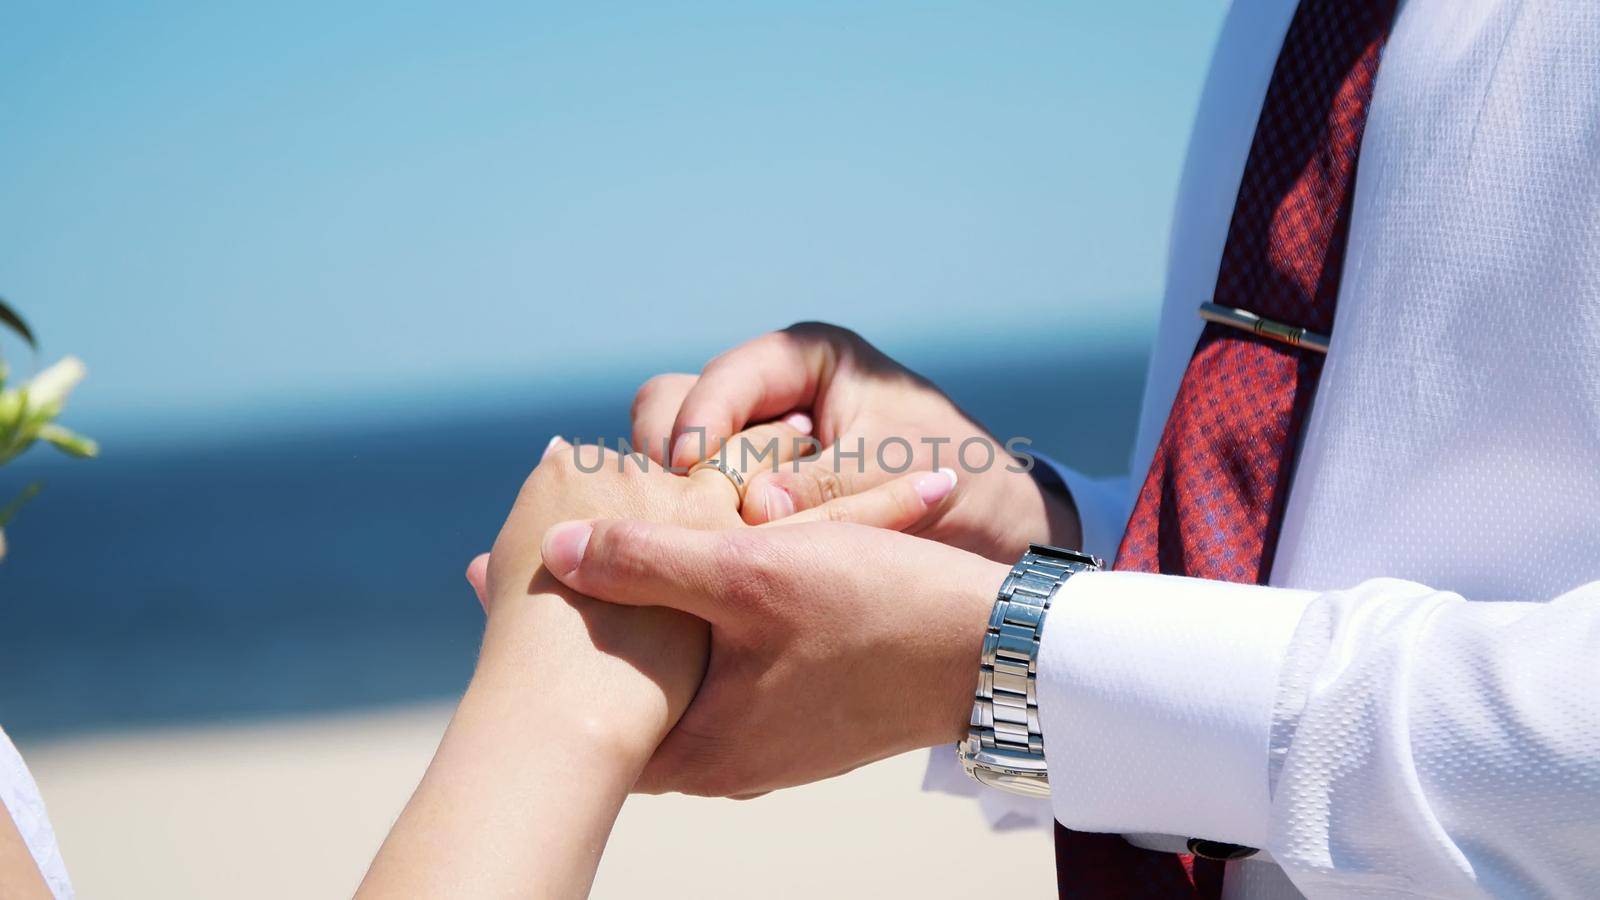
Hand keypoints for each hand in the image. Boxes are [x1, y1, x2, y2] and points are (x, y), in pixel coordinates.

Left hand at [537, 515, 1007, 796]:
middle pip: (627, 691)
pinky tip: (694, 572)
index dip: (534, 641)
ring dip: (644, 621)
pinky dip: (700, 624)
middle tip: (525, 570)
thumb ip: (648, 561)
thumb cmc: (876, 611)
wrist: (991, 651)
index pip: (586, 706)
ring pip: (679, 675)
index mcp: (703, 744)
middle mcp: (729, 759)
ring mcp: (770, 741)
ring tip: (596, 558)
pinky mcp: (805, 714)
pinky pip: (727, 669)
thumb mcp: (753, 574)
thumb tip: (554, 550)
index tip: (486, 588)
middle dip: (584, 626)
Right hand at [631, 322, 1080, 560]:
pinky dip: (696, 533)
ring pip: (677, 463)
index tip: (687, 472)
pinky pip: (702, 508)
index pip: (723, 378)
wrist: (1000, 531)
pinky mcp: (748, 499)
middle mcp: (767, 396)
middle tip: (673, 515)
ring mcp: (751, 448)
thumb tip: (754, 512)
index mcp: (803, 359)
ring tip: (687, 547)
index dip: (699, 423)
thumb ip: (826, 488)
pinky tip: (698, 570)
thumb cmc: (964, 480)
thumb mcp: (896, 472)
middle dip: (669, 460)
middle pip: (674, 408)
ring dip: (679, 502)